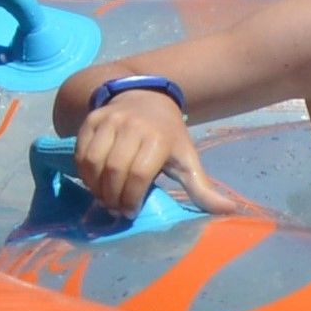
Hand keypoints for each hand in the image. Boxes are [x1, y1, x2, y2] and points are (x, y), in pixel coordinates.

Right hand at [74, 89, 260, 219]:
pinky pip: (81, 152)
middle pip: (114, 171)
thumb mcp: (187, 160)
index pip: (138, 175)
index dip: (131, 199)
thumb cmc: (168, 137)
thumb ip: (202, 189)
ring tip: (104, 197)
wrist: (147, 98)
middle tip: (116, 208)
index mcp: (159, 138)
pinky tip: (94, 182)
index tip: (130, 212)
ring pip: (93, 162)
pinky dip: (84, 172)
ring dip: (95, 187)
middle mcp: (132, 126)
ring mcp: (110, 120)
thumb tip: (229, 211)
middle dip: (112, 197)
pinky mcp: (92, 119)